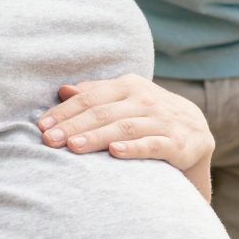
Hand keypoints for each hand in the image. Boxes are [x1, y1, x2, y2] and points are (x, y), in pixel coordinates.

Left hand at [37, 76, 213, 173]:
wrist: (197, 131)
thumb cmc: (150, 115)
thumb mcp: (125, 100)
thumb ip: (96, 95)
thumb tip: (63, 90)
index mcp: (129, 85)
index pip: (91, 98)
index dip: (65, 112)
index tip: (42, 126)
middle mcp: (146, 99)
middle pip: (103, 113)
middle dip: (73, 126)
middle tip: (49, 140)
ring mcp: (163, 120)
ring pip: (125, 128)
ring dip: (97, 137)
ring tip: (73, 148)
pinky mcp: (179, 143)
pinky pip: (154, 145)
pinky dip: (134, 148)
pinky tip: (115, 152)